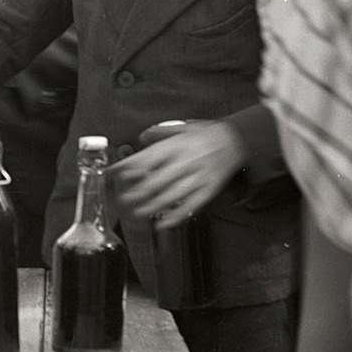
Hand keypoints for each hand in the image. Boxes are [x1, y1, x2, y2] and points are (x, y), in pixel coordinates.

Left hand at [110, 120, 245, 224]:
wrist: (235, 140)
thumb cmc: (204, 135)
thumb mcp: (180, 128)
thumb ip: (159, 134)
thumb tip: (141, 138)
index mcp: (175, 145)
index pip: (147, 158)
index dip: (129, 169)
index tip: (115, 176)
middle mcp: (186, 161)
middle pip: (157, 180)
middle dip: (138, 193)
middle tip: (124, 200)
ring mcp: (198, 176)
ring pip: (173, 195)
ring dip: (153, 206)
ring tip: (138, 213)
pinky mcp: (209, 188)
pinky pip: (192, 205)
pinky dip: (177, 216)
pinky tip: (164, 223)